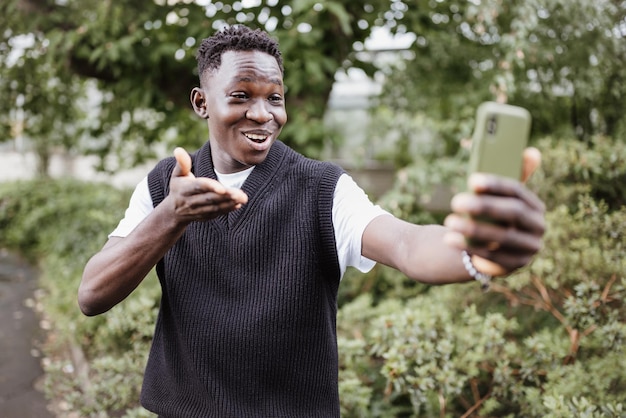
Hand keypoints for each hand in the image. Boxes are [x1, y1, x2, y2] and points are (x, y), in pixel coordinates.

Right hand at [168, 147, 247, 222]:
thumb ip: (182, 163)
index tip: (223, 188)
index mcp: (184, 189)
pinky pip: (217, 213)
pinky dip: (228, 209)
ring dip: (230, 203)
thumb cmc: (179, 187)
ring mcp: (198, 211)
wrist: (174, 212)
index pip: (199, 187)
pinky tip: (238, 204)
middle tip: (241, 194)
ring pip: (215, 207)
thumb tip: (178, 149)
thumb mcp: (177, 175)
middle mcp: (190, 202)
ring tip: (243, 198)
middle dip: (226, 196)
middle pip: (210, 198)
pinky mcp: (205, 217)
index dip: (211, 187)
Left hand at [444, 147, 545, 275]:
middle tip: (456, 201)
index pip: (518, 191)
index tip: (472, 180)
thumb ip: (510, 175)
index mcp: (534, 205)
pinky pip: (494, 258)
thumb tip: (531, 152)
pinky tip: (450, 239)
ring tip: (449, 221)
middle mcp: (537, 227)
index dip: (496, 185)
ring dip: (474, 229)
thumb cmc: (491, 215)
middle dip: (484, 207)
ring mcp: (529, 248)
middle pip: (513, 214)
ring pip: (503, 238)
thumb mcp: (498, 197)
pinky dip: (471, 248)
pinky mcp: (515, 266)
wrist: (486, 247)